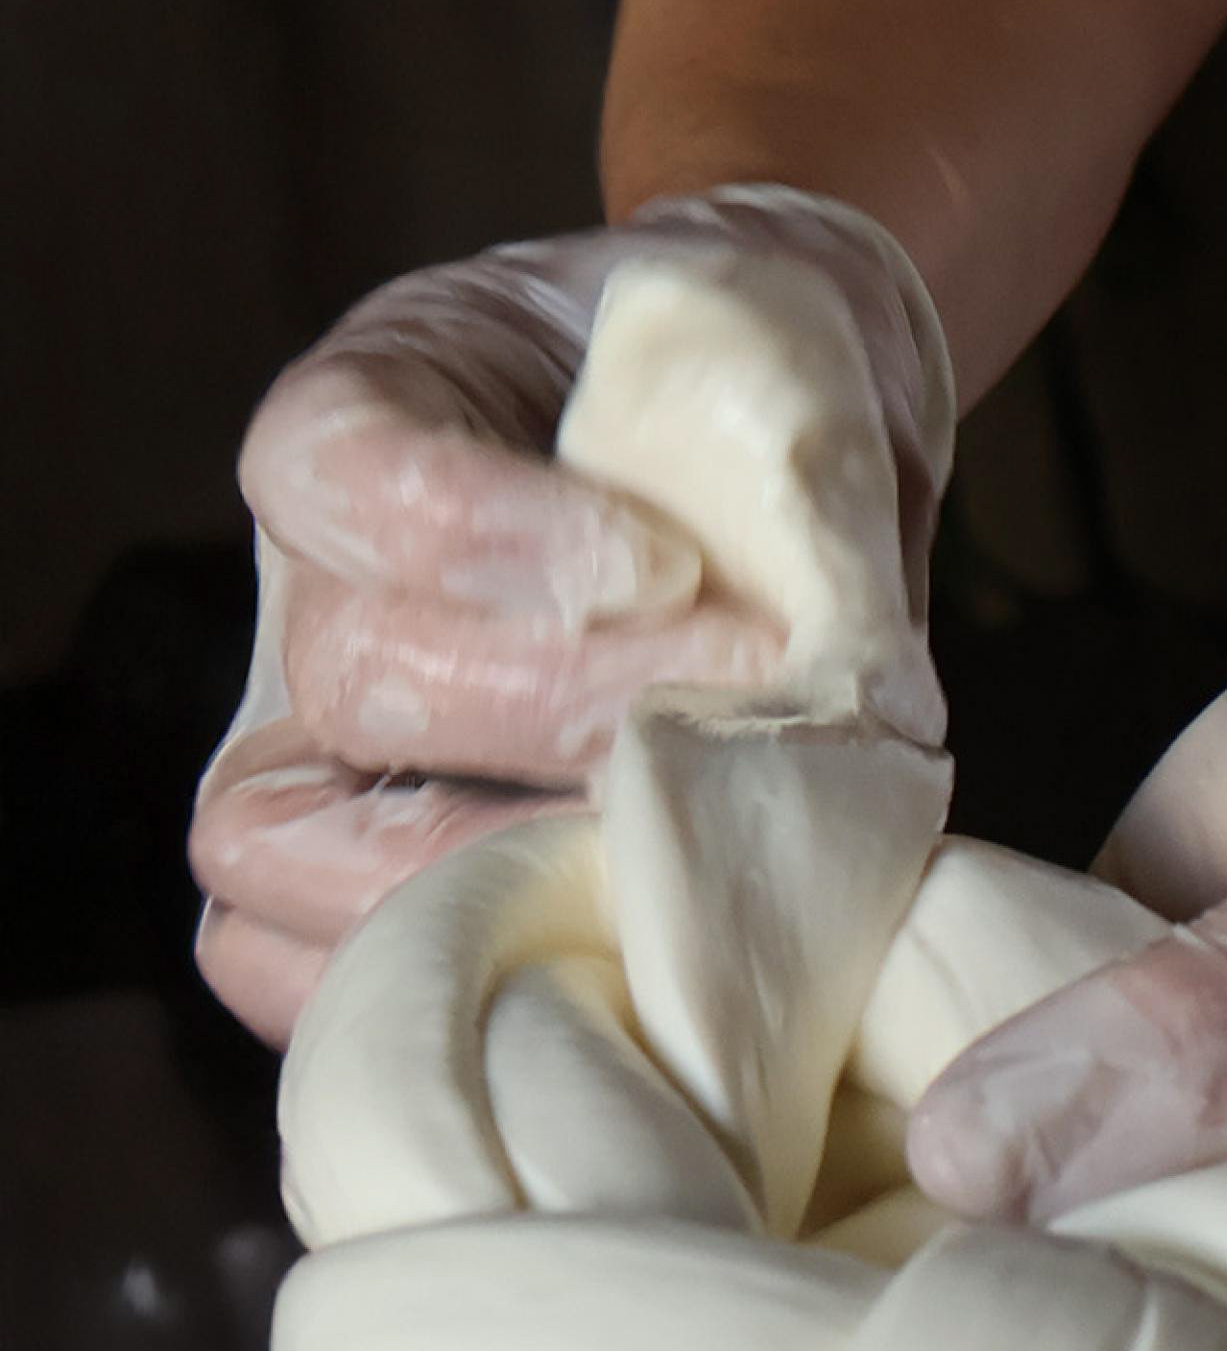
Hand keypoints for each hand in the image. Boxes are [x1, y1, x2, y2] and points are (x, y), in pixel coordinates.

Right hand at [191, 192, 951, 1045]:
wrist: (787, 494)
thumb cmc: (767, 418)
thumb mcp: (786, 370)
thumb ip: (784, 455)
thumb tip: (824, 643)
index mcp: (379, 412)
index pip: (345, 469)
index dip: (485, 533)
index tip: (669, 561)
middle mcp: (314, 592)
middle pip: (353, 677)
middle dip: (557, 712)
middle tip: (738, 712)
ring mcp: (315, 756)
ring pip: (279, 845)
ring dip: (486, 864)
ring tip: (670, 858)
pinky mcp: (357, 889)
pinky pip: (288, 969)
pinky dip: (436, 980)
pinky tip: (605, 967)